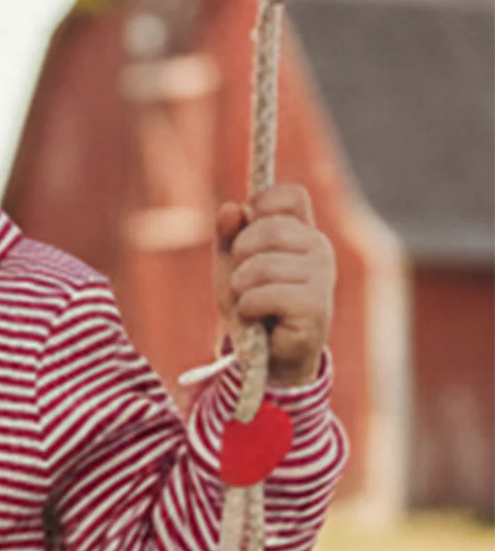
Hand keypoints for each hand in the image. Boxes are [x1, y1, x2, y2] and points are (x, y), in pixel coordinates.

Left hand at [214, 183, 333, 387]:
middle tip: (245, 282)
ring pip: (261, 265)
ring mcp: (321, 276)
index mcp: (303, 231)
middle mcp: (319, 247)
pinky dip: (248, 308)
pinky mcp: (314, 305)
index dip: (260, 205)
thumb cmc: (252, 305)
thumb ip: (228, 234)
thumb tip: (231, 208)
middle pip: (267, 229)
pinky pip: (263, 295)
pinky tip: (258, 318)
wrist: (269, 355)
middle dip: (240, 257)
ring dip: (241, 289)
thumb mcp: (232, 265)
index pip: (290, 194)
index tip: (246, 232)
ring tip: (251, 303)